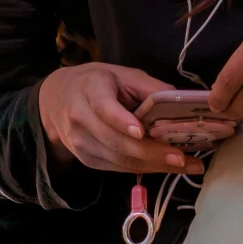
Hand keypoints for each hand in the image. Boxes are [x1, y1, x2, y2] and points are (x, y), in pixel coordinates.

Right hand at [38, 63, 205, 174]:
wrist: (56, 100)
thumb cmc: (96, 83)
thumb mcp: (122, 74)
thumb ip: (149, 87)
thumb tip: (181, 103)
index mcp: (90, 90)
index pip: (104, 108)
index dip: (122, 121)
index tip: (142, 132)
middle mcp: (80, 119)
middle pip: (117, 142)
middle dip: (152, 153)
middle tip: (182, 158)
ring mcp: (81, 144)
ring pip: (120, 160)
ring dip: (155, 165)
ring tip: (186, 165)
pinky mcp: (87, 160)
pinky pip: (119, 168)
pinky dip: (146, 168)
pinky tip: (167, 166)